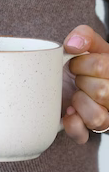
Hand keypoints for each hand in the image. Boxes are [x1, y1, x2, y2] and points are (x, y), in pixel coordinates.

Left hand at [61, 24, 108, 143]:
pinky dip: (72, 124)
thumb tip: (73, 45)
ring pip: (97, 118)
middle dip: (81, 80)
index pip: (102, 67)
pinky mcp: (87, 131)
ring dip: (79, 103)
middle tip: (76, 78)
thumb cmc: (84, 61)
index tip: (74, 63)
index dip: (81, 63)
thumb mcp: (89, 45)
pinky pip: (82, 135)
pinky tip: (68, 112)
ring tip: (75, 95)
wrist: (72, 78)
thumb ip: (85, 36)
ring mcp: (105, 118)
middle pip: (101, 91)